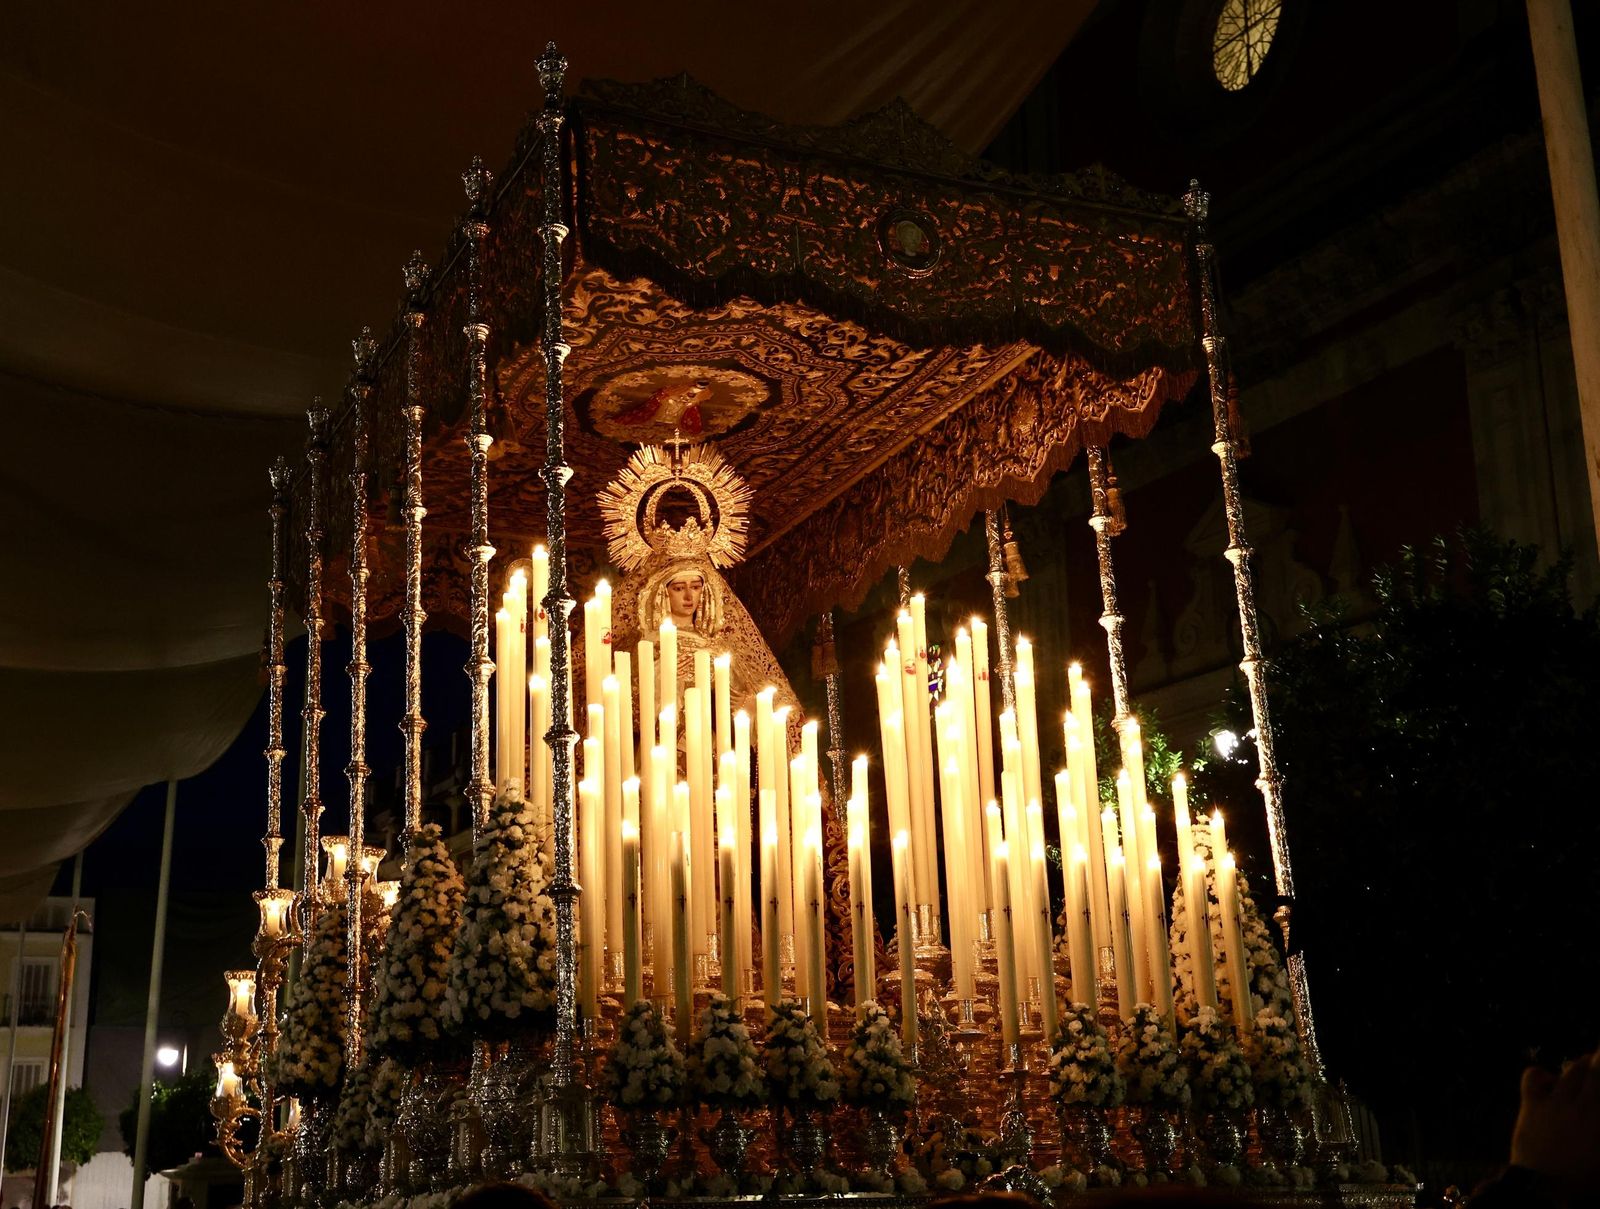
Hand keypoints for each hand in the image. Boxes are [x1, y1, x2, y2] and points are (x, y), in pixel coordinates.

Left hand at [1510, 1052, 1599, 1200]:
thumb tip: (1596, 1116)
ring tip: (1586, 1066)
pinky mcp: (1532, 1104)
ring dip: (1581, 1065)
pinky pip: (1534, 1076)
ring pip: (1572, 1070)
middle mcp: (1583, 1106)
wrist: (1546, 1191)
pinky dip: (1543, 1075)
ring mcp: (1556, 1103)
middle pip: (1595, 1070)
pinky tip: (1551, 1083)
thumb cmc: (1583, 1179)